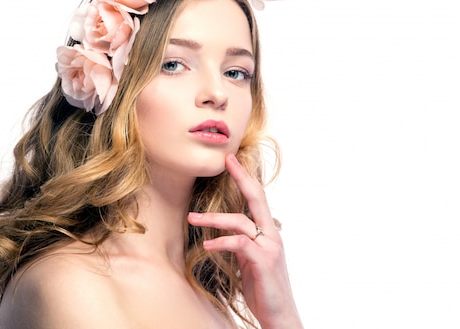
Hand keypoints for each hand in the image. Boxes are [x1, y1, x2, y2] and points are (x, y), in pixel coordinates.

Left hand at [187, 153, 302, 328]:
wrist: (280, 316)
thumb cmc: (263, 289)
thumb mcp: (250, 261)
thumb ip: (242, 244)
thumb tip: (225, 233)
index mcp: (268, 233)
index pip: (257, 198)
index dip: (245, 177)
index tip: (231, 160)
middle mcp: (272, 235)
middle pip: (257, 197)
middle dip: (241, 177)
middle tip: (226, 160)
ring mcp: (269, 247)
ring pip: (241, 221)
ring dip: (214, 217)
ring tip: (192, 218)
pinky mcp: (263, 262)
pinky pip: (239, 244)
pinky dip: (221, 241)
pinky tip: (207, 244)